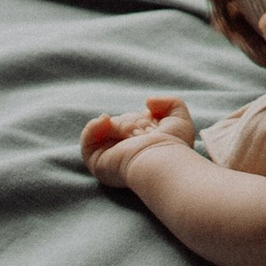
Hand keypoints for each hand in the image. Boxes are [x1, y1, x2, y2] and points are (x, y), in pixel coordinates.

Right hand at [82, 97, 196, 188]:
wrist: (160, 161)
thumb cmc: (173, 145)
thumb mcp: (179, 118)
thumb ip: (169, 103)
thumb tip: (148, 102)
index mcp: (142, 144)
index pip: (134, 122)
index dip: (142, 119)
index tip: (153, 123)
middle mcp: (126, 151)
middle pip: (120, 123)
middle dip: (132, 123)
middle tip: (144, 134)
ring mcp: (110, 158)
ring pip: (107, 129)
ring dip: (119, 126)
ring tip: (132, 134)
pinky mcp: (97, 163)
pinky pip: (87, 142)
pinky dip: (92, 128)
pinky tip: (104, 121)